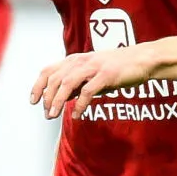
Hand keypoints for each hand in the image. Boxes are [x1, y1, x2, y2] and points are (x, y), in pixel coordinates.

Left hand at [30, 46, 156, 119]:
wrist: (142, 60)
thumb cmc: (118, 67)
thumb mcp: (93, 73)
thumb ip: (77, 83)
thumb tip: (63, 97)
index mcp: (75, 60)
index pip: (49, 71)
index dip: (38, 85)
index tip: (34, 101)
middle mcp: (81, 61)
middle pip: (55, 79)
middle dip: (47, 98)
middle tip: (47, 114)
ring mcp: (93, 67)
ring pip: (67, 84)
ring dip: (58, 101)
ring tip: (53, 115)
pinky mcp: (106, 75)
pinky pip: (88, 91)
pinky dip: (80, 104)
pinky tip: (77, 115)